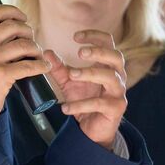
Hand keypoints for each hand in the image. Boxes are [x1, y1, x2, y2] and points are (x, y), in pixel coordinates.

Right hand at [0, 6, 48, 127]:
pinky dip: (40, 65)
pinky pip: (29, 65)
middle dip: (27, 30)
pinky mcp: (2, 76)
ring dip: (36, 49)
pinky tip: (44, 67)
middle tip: (31, 39)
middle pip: (12, 26)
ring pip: (24, 45)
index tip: (22, 17)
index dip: (12, 11)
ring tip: (38, 54)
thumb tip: (6, 34)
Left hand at [46, 30, 126, 149]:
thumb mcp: (69, 82)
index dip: (95, 36)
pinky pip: (100, 104)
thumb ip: (59, 68)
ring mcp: (118, 93)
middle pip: (116, 56)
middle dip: (99, 52)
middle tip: (80, 52)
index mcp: (107, 65)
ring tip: (72, 75)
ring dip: (90, 73)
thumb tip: (46, 52)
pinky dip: (81, 105)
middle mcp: (117, 76)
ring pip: (111, 78)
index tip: (76, 36)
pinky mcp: (115, 109)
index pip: (108, 43)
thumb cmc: (84, 100)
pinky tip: (65, 108)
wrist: (91, 128)